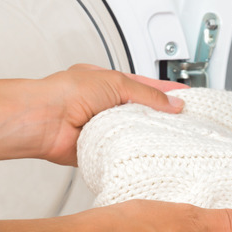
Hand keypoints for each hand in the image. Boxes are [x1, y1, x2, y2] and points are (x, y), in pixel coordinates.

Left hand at [37, 64, 186, 165]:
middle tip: (185, 120)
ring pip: (135, 131)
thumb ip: (147, 94)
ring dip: (148, 132)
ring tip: (170, 134)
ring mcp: (103, 127)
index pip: (146, 86)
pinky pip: (123, 149)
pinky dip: (133, 149)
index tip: (188, 97)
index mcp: (109, 83)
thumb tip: (172, 103)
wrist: (43, 120)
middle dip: (162, 115)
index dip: (168, 91)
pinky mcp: (99, 147)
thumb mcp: (116, 82)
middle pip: (143, 111)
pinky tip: (146, 148)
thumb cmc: (66, 93)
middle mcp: (106, 105)